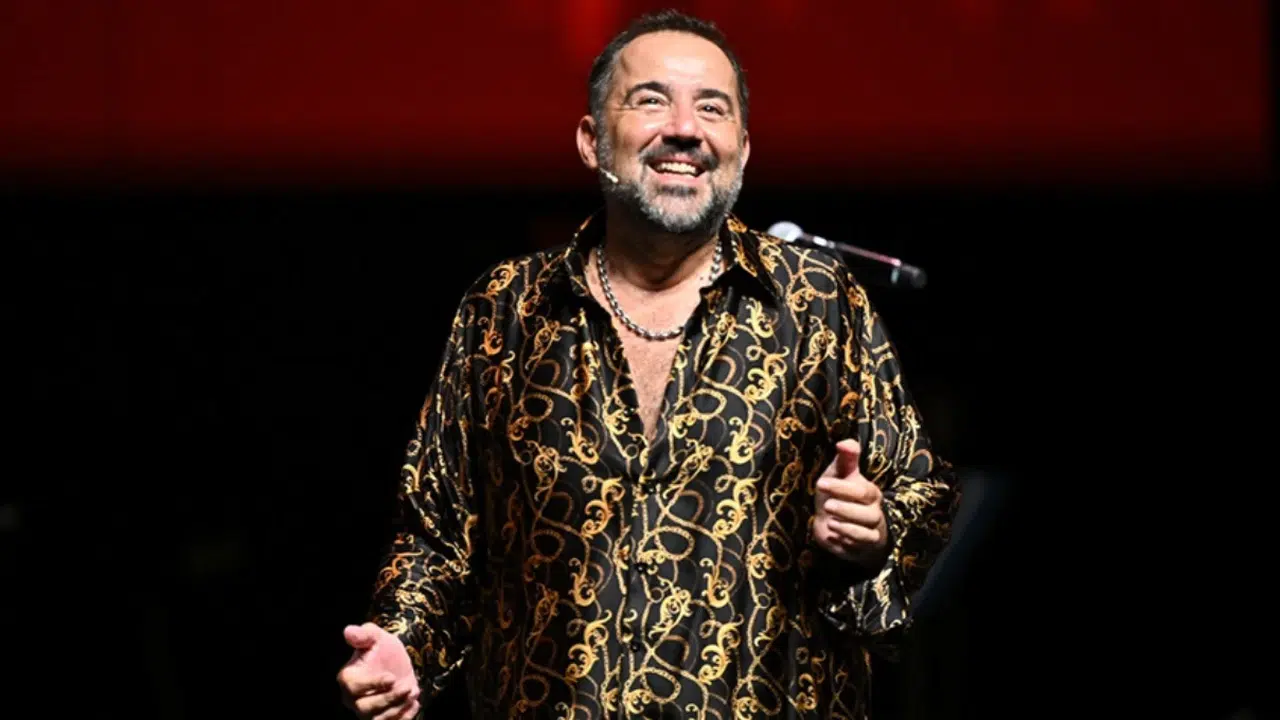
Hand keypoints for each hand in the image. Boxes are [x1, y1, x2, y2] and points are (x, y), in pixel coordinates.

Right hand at [337, 622, 420, 719]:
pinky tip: (415, 704)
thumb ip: (363, 634)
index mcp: (348, 679)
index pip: (354, 688)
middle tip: (407, 687)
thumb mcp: (375, 637)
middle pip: (365, 708)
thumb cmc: (382, 648)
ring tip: (414, 692)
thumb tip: (348, 631)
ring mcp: (367, 712)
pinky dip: (404, 717)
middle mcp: (353, 699)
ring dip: (398, 709)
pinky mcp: (382, 718)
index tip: (391, 677)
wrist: (398, 663)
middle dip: (389, 699)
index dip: (372, 685)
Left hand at [814, 439, 888, 567]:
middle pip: (867, 514)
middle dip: (847, 510)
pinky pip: (859, 549)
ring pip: (866, 534)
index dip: (841, 487)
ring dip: (847, 528)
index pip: (861, 490)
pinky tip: (833, 537)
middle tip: (827, 505)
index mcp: (869, 493)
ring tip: (829, 523)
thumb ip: (845, 459)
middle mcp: (874, 513)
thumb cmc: (839, 496)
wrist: (837, 525)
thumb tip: (844, 442)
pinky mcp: (863, 549)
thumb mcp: (840, 475)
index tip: (821, 483)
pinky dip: (847, 544)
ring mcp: (871, 532)